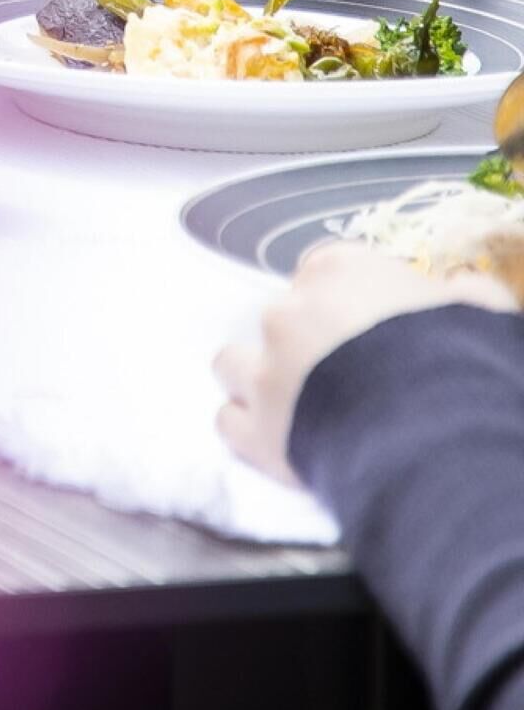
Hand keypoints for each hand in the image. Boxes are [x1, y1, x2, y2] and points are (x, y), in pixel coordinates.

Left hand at [214, 237, 514, 483]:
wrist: (434, 437)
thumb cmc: (461, 365)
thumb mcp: (479, 316)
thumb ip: (463, 295)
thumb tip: (460, 288)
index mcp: (341, 273)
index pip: (325, 269)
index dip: (346, 299)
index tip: (368, 324)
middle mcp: (290, 312)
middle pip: (284, 317)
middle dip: (308, 342)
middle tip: (349, 375)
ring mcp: (265, 370)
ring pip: (235, 362)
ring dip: (261, 379)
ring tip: (303, 405)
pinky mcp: (254, 428)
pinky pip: (230, 420)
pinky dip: (251, 430)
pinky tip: (282, 441)